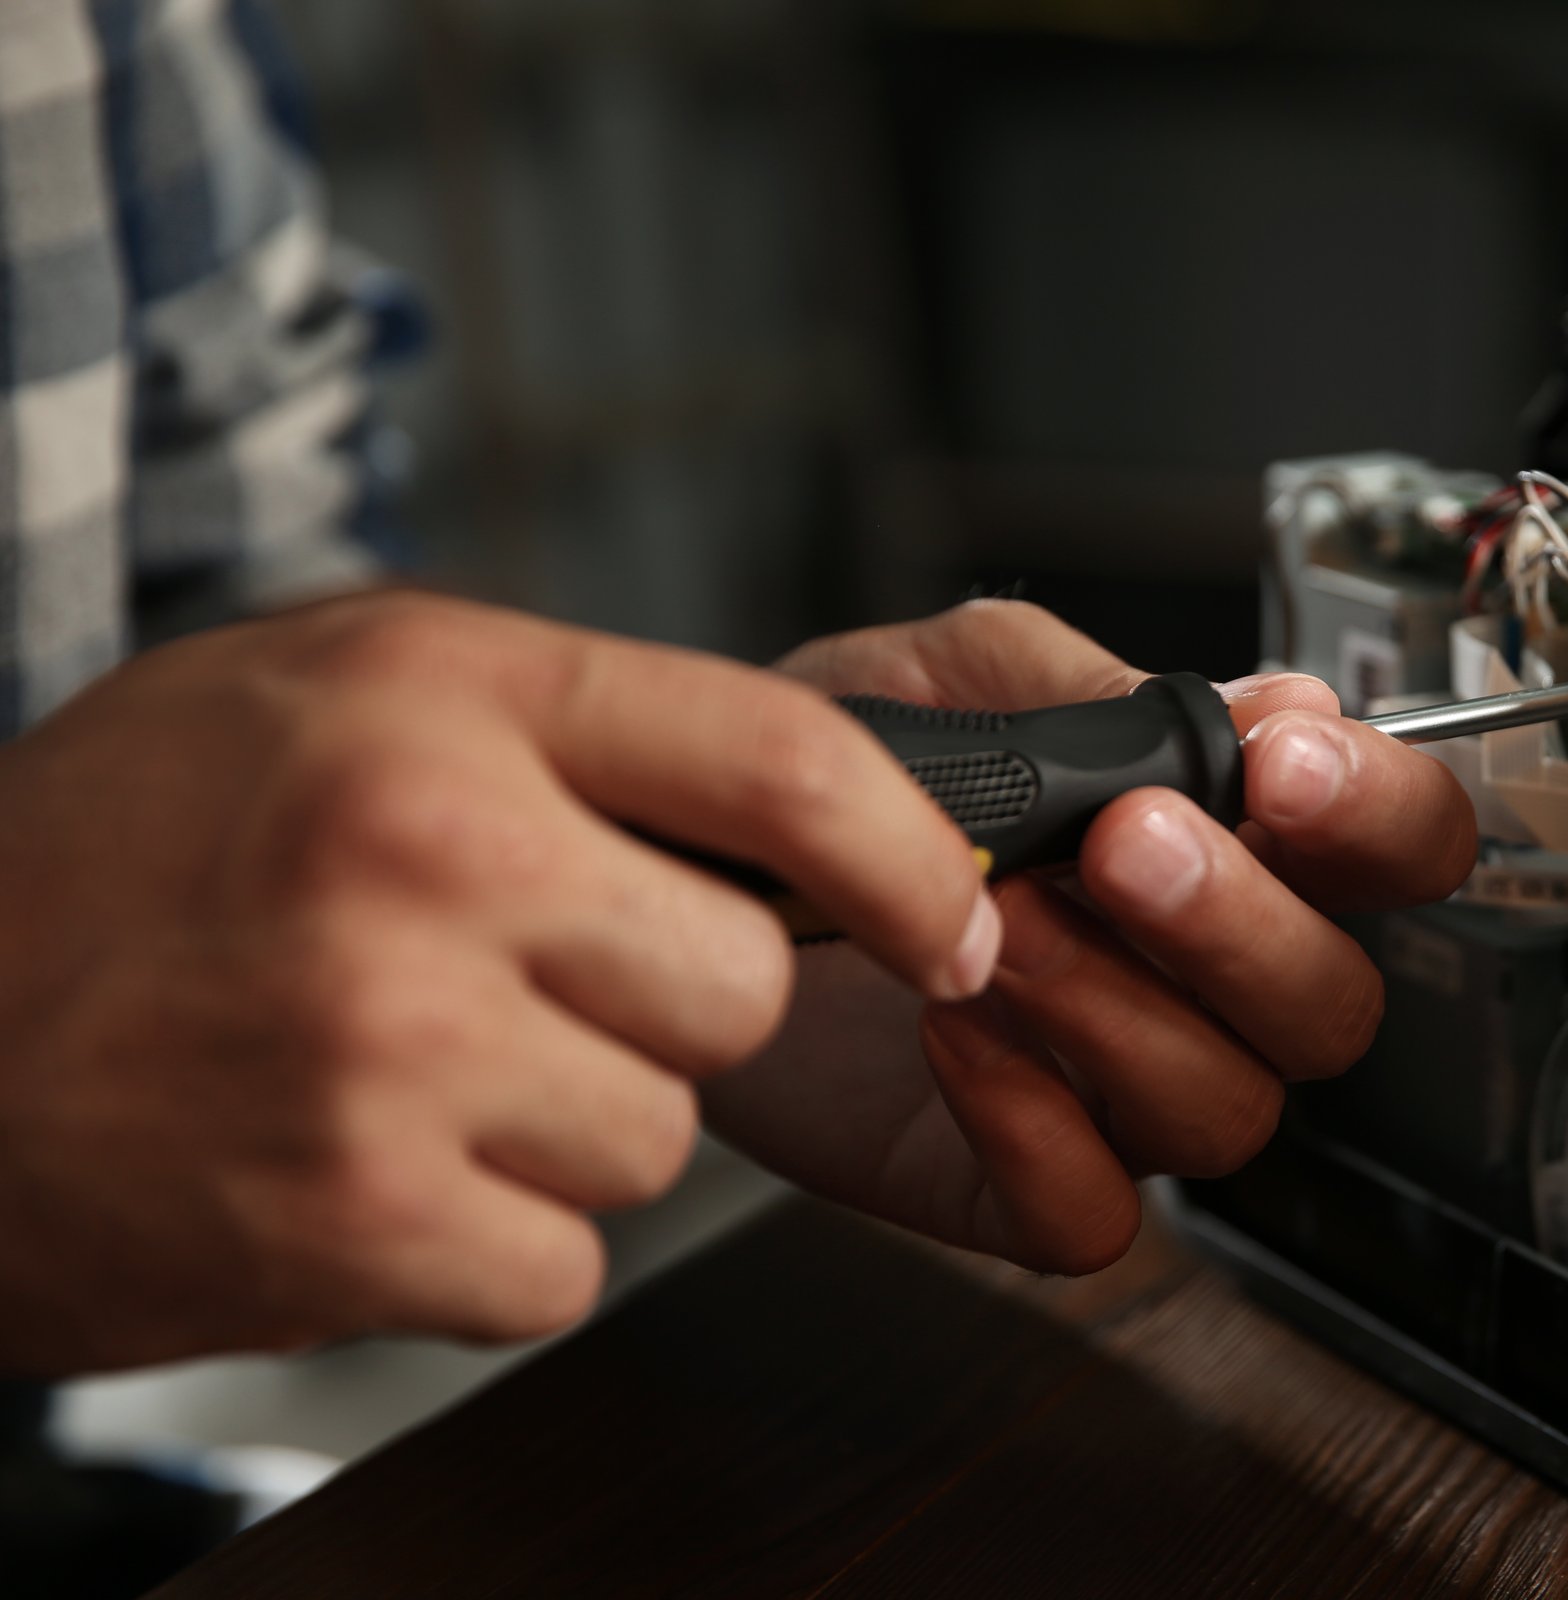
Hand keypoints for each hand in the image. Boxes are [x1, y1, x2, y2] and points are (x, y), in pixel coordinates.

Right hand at [0, 592, 1002, 1373]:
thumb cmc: (114, 858)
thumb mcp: (326, 696)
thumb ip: (556, 729)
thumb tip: (790, 811)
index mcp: (443, 695)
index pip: (782, 757)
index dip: (908, 854)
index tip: (954, 921)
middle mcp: (430, 849)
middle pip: (738, 983)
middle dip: (666, 1010)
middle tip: (518, 992)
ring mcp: (394, 1041)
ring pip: (659, 1134)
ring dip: (566, 1129)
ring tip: (401, 1072)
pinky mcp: (360, 1216)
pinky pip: (565, 1259)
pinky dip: (488, 1241)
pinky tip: (363, 1167)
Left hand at [704, 600, 1477, 1273]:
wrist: (680, 872)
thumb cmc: (836, 770)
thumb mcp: (950, 674)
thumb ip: (1097, 686)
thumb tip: (1268, 704)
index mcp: (1227, 842)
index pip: (1398, 850)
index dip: (1383, 820)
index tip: (1290, 772)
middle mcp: (1199, 981)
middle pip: (1333, 1007)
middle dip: (1241, 926)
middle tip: (1124, 846)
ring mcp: (1115, 1092)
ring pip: (1227, 1112)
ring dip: (1121, 1012)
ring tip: (998, 922)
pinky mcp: (1011, 1183)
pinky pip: (1094, 1213)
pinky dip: (1035, 1129)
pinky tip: (951, 1031)